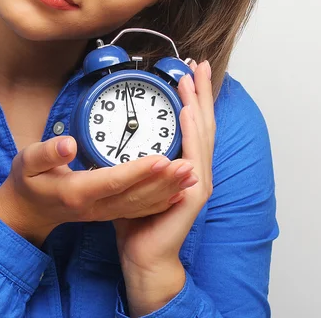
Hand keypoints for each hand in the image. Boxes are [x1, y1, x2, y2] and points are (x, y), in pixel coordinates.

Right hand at [0, 135, 195, 247]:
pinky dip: (160, 201)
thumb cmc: (26, 182)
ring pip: (140, 205)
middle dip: (163, 182)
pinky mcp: (107, 212)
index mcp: (76, 192)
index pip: (112, 181)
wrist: (25, 213)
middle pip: (134, 196)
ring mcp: (102, 212)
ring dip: (167, 191)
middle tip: (188, 165)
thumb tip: (68, 144)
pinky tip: (177, 191)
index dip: (138, 171)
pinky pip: (138, 210)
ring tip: (191, 174)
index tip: (161, 158)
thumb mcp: (27, 162)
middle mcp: (93, 206)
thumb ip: (47, 153)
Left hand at [112, 60, 214, 312]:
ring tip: (192, 80)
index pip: (192, 124)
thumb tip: (118, 134)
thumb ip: (134, 157)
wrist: (143, 256)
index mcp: (183, 165)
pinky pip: (194, 157)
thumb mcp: (134, 179)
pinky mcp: (192, 194)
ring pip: (201, 134)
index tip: (189, 73)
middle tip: (198, 64)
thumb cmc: (138, 219)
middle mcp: (195, 170)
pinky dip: (192, 133)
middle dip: (201, 92)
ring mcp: (196, 181)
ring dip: (197, 104)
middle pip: (202, 122)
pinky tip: (188, 113)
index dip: (193, 97)